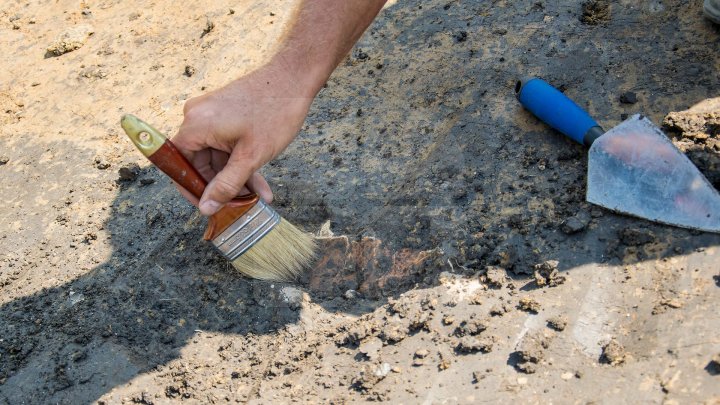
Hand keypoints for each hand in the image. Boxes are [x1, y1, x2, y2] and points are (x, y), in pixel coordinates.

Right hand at [172, 66, 314, 215]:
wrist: (294, 79)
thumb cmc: (274, 113)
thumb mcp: (250, 157)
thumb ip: (226, 185)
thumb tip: (206, 208)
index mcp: (195, 125)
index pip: (178, 165)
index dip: (192, 189)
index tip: (209, 207)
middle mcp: (197, 117)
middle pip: (199, 162)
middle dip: (222, 186)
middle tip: (241, 204)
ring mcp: (211, 114)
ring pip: (216, 156)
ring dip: (236, 177)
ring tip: (258, 196)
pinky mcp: (225, 113)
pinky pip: (225, 145)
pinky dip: (240, 161)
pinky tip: (259, 182)